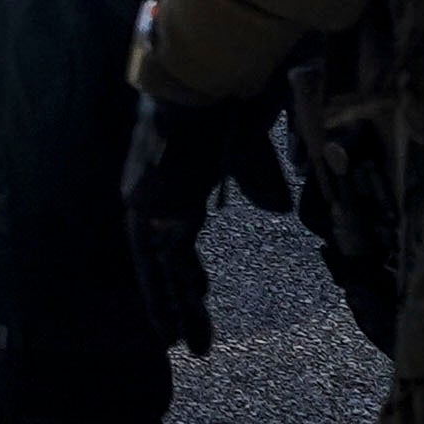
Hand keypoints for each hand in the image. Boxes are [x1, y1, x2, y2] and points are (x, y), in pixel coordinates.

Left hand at [121, 86, 287, 355]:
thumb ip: (255, 178)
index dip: (186, 269)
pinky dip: (167, 297)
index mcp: (174, 180)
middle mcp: (154, 194)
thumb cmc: (226, 100)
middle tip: (186, 340)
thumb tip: (275, 208)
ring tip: (180, 345)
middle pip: (162, 259)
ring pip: (157, 268)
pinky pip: (158, 264)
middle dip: (176, 300)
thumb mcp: (245, 149)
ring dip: (170, 308)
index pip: (176, 235)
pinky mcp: (150, 208)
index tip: (200, 294)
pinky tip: (174, 328)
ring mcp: (148, 202)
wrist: (202, 78)